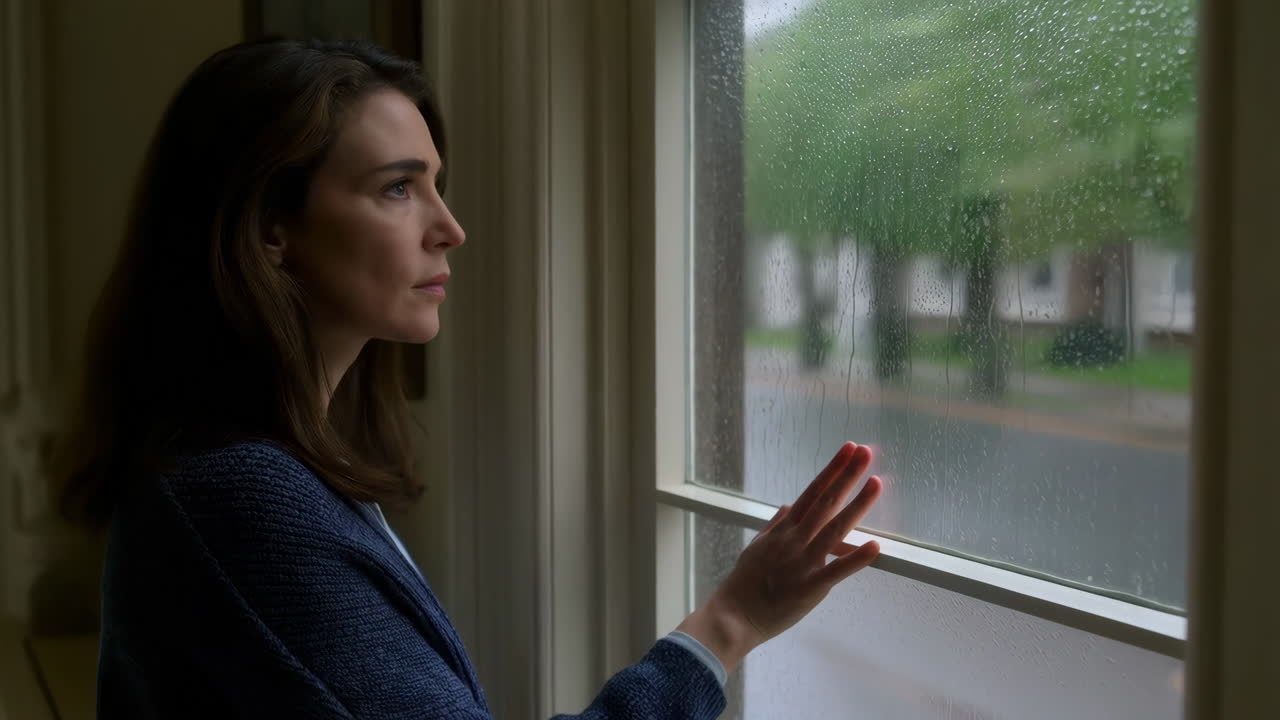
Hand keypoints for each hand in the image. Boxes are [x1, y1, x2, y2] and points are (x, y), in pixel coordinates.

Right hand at [676, 442, 881, 672]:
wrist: (735, 615)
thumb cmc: (745, 582)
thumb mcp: (757, 546)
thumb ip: (774, 525)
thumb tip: (787, 506)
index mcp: (785, 530)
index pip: (812, 492)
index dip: (832, 470)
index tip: (848, 449)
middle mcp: (795, 539)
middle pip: (825, 501)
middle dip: (846, 475)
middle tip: (865, 452)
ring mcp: (803, 562)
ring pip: (835, 528)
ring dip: (857, 505)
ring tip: (875, 483)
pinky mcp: (810, 587)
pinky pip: (836, 571)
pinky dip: (856, 559)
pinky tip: (875, 546)